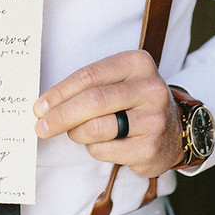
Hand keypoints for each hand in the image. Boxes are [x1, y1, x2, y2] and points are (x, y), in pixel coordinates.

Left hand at [34, 50, 183, 176]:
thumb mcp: (117, 81)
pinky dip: (94, 148)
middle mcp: (150, 89)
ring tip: (77, 132)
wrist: (174, 129)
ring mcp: (154, 120)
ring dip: (77, 133)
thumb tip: (45, 107)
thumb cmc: (133, 101)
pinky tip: (102, 143)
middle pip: (93, 101)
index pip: (89, 76)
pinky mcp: (151, 148)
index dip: (59, 93)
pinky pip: (105, 150)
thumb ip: (86, 87)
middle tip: (41, 127)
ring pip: (96, 129)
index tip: (40, 107)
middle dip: (61, 116)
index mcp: (137, 63)